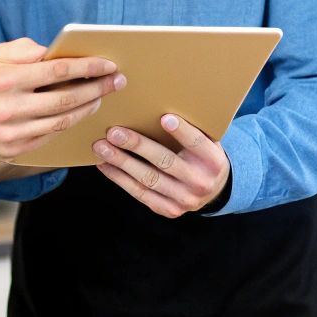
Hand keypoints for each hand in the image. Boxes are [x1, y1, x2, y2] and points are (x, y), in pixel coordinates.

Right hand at [0, 38, 122, 160]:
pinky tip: (78, 115)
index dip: (87, 67)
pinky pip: (49, 137)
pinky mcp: (10, 150)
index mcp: (4, 78)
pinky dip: (67, 125)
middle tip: (117, 81)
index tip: (108, 64)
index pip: (57, 72)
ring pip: (61, 122)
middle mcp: (8, 108)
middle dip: (96, 88)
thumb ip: (24, 50)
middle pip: (65, 99)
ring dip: (87, 109)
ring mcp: (10, 134)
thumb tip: (56, 52)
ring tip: (101, 98)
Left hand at [92, 115, 229, 218]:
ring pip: (148, 179)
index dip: (182, 132)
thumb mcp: (207, 142)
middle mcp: (200, 182)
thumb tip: (157, 106)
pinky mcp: (168, 210)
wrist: (214, 190)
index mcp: (214, 161)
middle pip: (165, 161)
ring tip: (101, 147)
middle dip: (137, 146)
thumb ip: (191, 130)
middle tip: (114, 132)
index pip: (197, 143)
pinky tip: (105, 165)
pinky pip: (140, 193)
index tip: (164, 118)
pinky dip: (119, 178)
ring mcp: (184, 199)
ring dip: (121, 162)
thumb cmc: (203, 156)